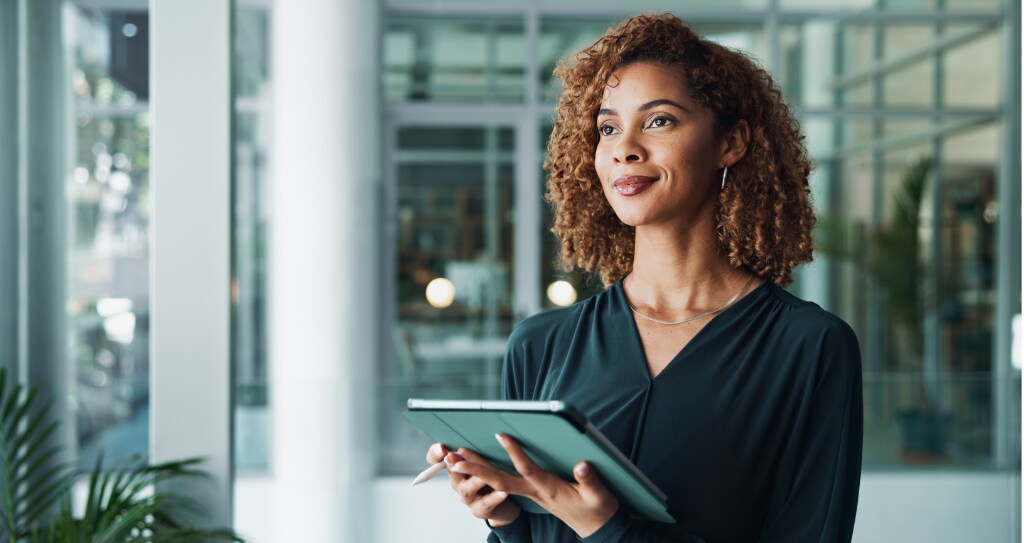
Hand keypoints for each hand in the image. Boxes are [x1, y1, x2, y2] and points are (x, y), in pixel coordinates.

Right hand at [425, 443, 521, 526]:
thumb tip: (477, 427)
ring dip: (475, 480)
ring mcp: (467, 497)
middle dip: (453, 464)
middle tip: (453, 456)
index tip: (441, 447)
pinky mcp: (480, 509)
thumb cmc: (490, 477)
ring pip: (468, 488)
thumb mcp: (482, 460)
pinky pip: (486, 503)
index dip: (435, 454)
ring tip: (482, 475)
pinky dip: (495, 497)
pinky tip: (503, 492)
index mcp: (455, 467)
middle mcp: (458, 482)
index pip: (436, 459)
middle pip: (452, 472)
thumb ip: (476, 450)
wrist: (502, 502)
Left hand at [449, 434, 619, 537]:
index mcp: (549, 489)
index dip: (515, 453)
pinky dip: (488, 473)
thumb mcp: (599, 496)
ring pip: (499, 481)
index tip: (501, 436)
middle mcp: (534, 492)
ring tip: (457, 457)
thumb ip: (590, 481)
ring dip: (477, 470)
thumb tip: (582, 466)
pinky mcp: (532, 491)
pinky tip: (477, 465)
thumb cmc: (597, 510)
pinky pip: (504, 482)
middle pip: (500, 480)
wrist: (597, 528)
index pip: (527, 469)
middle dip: (477, 469)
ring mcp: (531, 493)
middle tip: (456, 459)